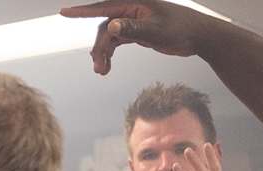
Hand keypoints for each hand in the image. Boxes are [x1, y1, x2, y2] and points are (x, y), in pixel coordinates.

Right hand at [60, 0, 214, 75]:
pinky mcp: (136, 31)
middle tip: (99, 68)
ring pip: (108, 37)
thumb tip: (112, 26)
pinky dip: (110, 54)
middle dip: (98, 48)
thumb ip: (133, 28)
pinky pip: (116, 42)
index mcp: (134, 3)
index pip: (103, 7)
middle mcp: (131, 9)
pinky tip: (107, 67)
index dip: (82, 11)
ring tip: (102, 71)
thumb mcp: (156, 30)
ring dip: (103, 54)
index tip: (64, 12)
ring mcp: (133, 20)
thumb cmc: (181, 29)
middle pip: (104, 28)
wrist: (198, 37)